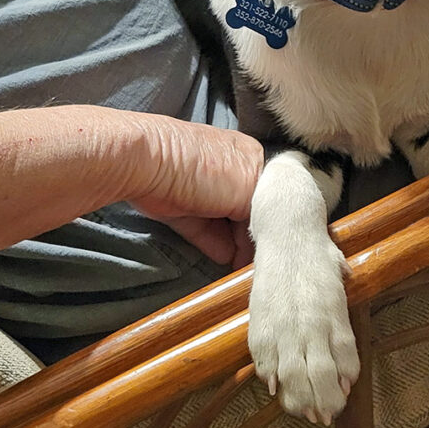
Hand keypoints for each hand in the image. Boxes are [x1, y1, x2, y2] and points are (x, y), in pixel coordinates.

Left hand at [131, 115, 263, 267]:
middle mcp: (229, 171)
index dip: (274, 221)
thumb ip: (265, 212)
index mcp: (251, 157)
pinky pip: (204, 231)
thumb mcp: (250, 187)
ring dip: (235, 246)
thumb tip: (263, 238)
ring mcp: (203, 190)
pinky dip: (215, 246)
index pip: (269, 194)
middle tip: (260, 264)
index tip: (280, 246)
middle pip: (247, 211)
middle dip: (252, 237)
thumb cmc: (206, 168)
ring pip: (225, 224)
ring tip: (245, 270)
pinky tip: (227, 262)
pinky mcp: (181, 208)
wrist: (148, 164)